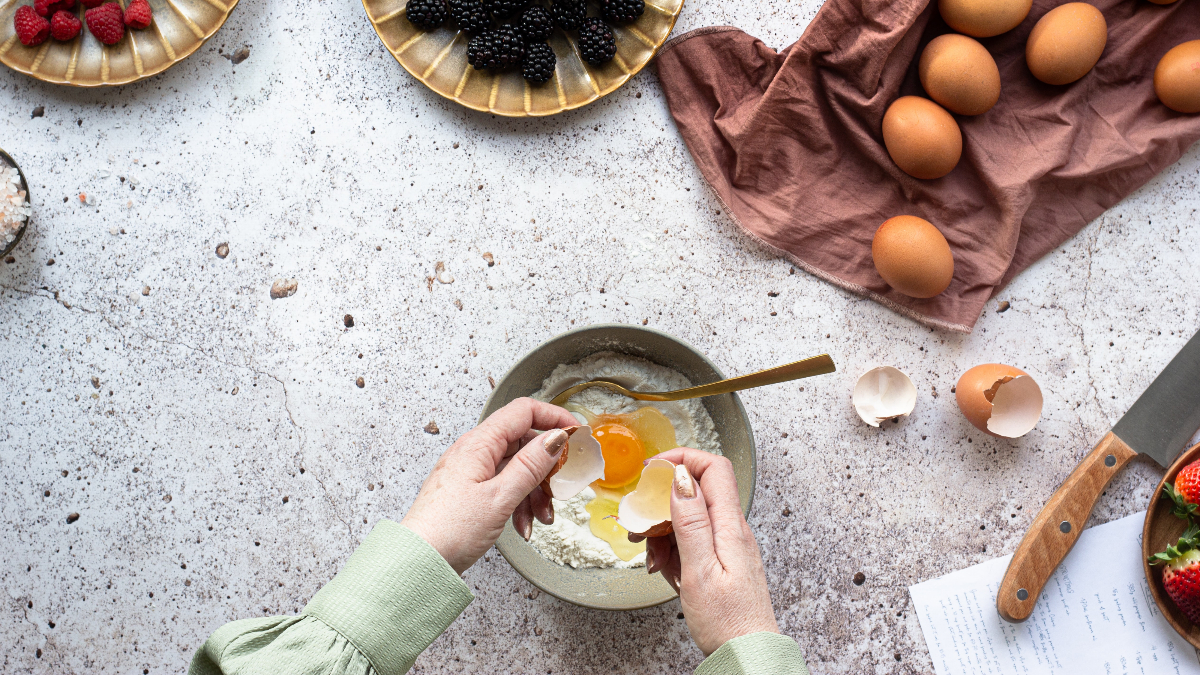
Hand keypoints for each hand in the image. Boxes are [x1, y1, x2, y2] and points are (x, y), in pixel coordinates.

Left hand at [401, 398, 575, 574]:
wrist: (419, 562)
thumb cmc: (450, 530)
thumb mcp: (500, 497)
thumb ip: (530, 465)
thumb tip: (555, 438)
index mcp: (479, 444)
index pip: (523, 412)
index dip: (554, 417)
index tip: (576, 434)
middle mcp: (473, 451)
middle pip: (523, 443)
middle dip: (547, 467)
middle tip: (561, 487)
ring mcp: (470, 471)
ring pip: (516, 468)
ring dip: (535, 491)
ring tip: (542, 517)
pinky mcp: (469, 491)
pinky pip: (503, 486)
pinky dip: (519, 502)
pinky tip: (524, 525)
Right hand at [630, 448, 778, 655]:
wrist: (746, 655)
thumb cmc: (727, 621)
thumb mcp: (699, 571)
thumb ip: (690, 522)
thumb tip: (681, 479)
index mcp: (730, 526)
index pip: (713, 468)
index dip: (683, 459)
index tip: (653, 469)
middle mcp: (732, 529)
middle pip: (696, 491)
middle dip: (663, 500)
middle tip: (641, 522)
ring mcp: (727, 544)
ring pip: (689, 517)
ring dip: (664, 529)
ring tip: (651, 553)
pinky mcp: (721, 560)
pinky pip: (692, 540)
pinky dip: (672, 548)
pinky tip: (664, 566)